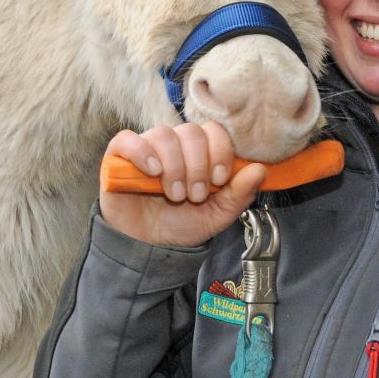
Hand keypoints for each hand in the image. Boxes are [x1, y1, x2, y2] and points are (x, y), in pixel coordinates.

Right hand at [99, 122, 266, 247]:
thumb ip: (239, 194)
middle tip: (195, 195)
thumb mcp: (216, 215)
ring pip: (164, 135)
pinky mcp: (118, 157)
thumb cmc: (180, 225)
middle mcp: (173, 145)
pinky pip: (128, 139)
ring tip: (175, 195)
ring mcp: (145, 148)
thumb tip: (260, 170)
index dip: (220, 151)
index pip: (214, 131)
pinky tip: (153, 173)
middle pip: (191, 132)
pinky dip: (142, 152)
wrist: (147, 247)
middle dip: (198, 166)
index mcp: (198, 152)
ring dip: (175, 167)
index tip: (220, 180)